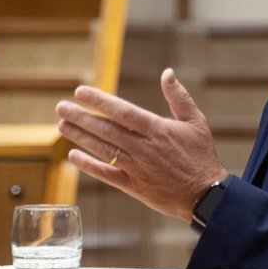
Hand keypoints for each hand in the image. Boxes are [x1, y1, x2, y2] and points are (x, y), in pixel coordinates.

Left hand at [56, 68, 226, 221]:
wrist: (206, 195)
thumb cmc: (200, 156)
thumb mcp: (196, 122)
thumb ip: (178, 97)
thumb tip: (167, 73)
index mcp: (157, 130)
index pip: (122, 112)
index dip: (99, 101)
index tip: (80, 92)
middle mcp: (143, 148)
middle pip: (106, 130)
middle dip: (81, 117)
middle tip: (61, 107)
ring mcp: (137, 168)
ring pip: (103, 150)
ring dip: (80, 137)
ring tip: (62, 125)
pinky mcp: (134, 187)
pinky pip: (107, 175)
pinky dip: (89, 165)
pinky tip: (73, 156)